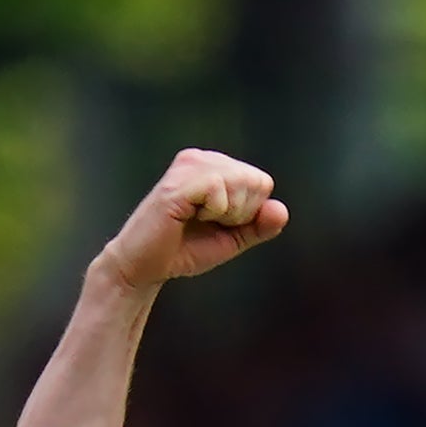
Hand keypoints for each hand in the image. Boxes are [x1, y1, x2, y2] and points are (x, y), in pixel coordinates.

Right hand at [94, 149, 287, 296]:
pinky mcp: (178, 181)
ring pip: (239, 182)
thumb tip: (281, 210)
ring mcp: (188, 166)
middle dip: (239, 213)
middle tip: (206, 224)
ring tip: (197, 220)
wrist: (144, 267)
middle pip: (255, 181)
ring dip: (226, 213)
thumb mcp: (232, 239)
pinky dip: (213, 211)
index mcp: (214, 166)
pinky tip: (187, 216)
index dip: (248, 213)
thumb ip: (259, 226)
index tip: (218, 224)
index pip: (261, 182)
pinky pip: (218, 189)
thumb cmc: (184, 250)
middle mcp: (200, 158)